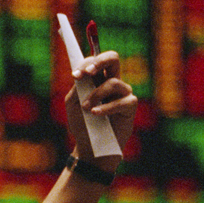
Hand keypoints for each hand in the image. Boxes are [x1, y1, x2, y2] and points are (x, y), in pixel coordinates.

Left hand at [65, 51, 136, 170]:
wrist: (90, 144)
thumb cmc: (82, 122)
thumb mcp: (73, 104)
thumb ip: (77, 88)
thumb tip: (82, 76)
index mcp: (97, 78)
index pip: (95, 61)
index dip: (85, 64)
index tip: (75, 75)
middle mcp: (112, 81)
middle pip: (113, 58)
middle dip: (99, 61)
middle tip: (87, 73)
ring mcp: (123, 93)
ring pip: (114, 82)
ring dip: (96, 94)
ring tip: (86, 107)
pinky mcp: (130, 106)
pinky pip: (123, 101)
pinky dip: (107, 107)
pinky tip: (96, 114)